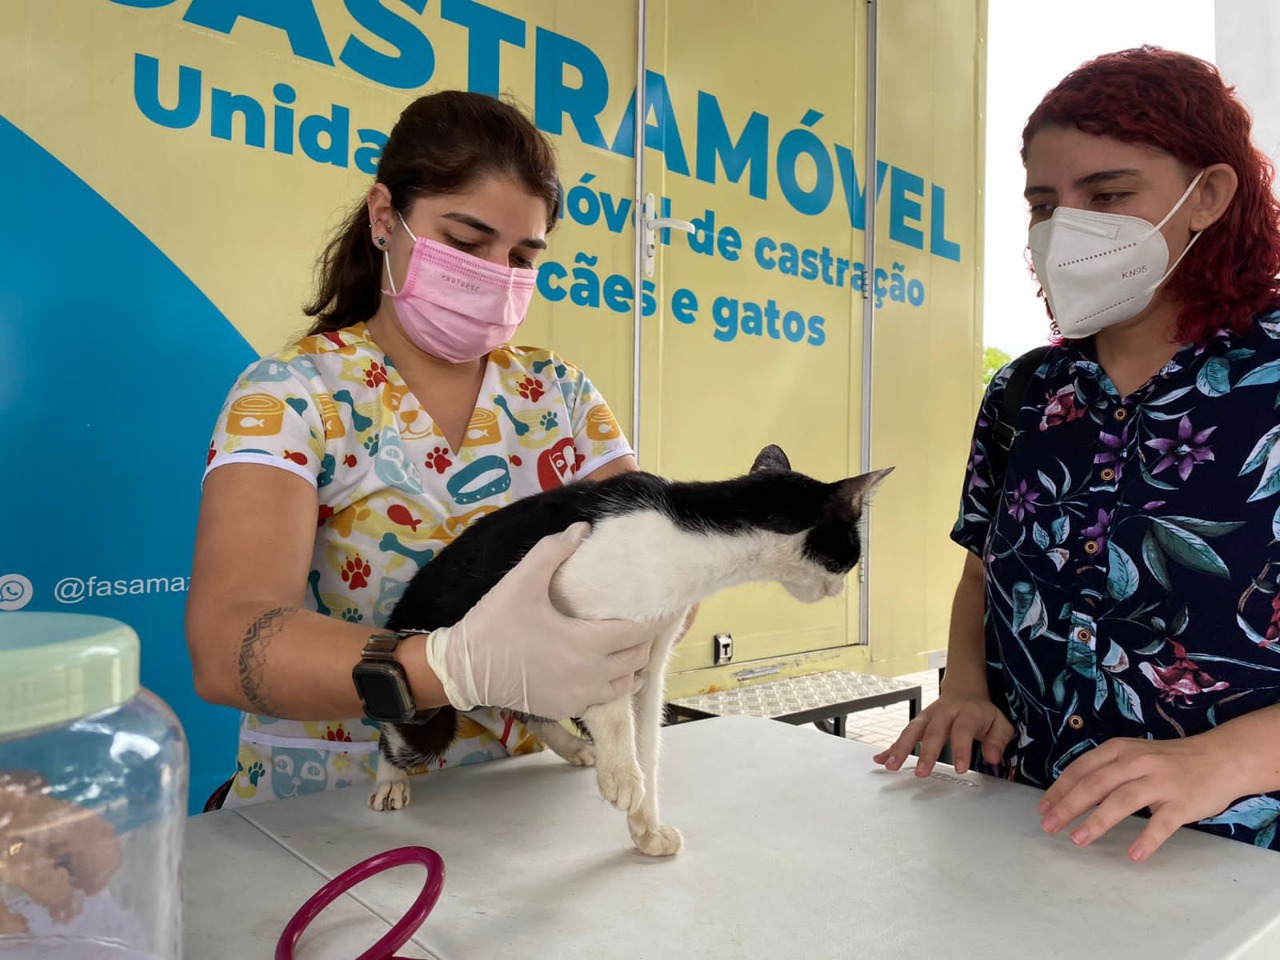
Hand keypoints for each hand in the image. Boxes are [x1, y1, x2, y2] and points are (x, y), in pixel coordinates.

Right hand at [425, 522, 655, 717]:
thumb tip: (583, 529)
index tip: (666, 606)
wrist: (463, 669)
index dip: (655, 618)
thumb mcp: (522, 580)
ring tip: (624, 645)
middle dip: (642, 640)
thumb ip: (554, 551)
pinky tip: (600, 667)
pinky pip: (601, 698)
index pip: (638, 632)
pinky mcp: (564, 710)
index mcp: (586, 644)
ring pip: (624, 684)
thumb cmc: (494, 623)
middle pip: (637, 659)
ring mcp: (578, 697)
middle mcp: (590, 676)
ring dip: (630, 665)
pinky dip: (609, 684)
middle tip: (640, 621)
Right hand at [873, 693, 1014, 775]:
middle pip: (933, 732)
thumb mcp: (1000, 723)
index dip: (961, 749)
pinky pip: (904, 734)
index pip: (963, 730)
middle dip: (926, 753)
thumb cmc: (981, 712)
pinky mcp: (918, 722)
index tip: (960, 768)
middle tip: (921, 772)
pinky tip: (880, 758)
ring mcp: (928, 716)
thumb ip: (998, 740)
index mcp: (966, 712)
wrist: (964, 691)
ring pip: (912, 731)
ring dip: (900, 748)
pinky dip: (891, 747)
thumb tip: (992, 757)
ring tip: (892, 766)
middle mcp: (944, 712)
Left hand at [1038, 734, 1240, 861]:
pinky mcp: (1183, 802)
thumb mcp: (1134, 755)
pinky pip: (1162, 823)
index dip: (1060, 789)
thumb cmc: (1169, 761)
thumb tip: (1070, 795)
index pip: (1082, 769)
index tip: (1043, 808)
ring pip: (1123, 800)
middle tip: (1049, 826)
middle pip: (1096, 784)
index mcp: (1120, 749)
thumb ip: (1106, 771)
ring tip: (1078, 840)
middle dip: (1068, 806)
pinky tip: (1133, 855)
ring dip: (1098, 821)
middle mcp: (1137, 762)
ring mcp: (1161, 781)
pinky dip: (1147, 839)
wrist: (1221, 758)